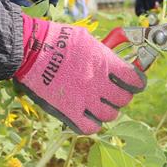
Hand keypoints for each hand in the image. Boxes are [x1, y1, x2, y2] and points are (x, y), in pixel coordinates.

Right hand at [13, 15, 145, 134]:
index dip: (136, 83)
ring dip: (107, 110)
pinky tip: (87, 115)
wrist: (30, 50)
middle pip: (123, 100)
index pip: (135, 81)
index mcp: (105, 63)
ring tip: (99, 104)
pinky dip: (92, 123)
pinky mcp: (69, 112)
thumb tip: (115, 62)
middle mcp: (99, 84)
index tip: (133, 82)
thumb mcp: (87, 39)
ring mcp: (84, 100)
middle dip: (120, 96)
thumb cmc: (58, 39)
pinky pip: (90, 127)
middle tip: (112, 92)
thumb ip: (104, 53)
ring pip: (110, 115)